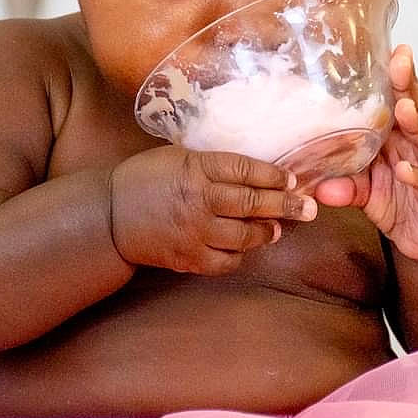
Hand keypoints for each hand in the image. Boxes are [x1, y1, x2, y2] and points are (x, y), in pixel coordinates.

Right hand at [110, 146, 316, 274]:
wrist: (108, 216)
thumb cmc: (144, 179)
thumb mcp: (178, 156)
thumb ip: (212, 162)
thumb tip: (254, 170)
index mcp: (196, 168)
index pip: (246, 170)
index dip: (273, 175)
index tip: (291, 179)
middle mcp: (200, 200)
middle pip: (254, 203)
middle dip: (287, 205)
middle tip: (309, 208)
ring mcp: (195, 233)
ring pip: (246, 235)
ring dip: (267, 232)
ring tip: (278, 228)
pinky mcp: (189, 259)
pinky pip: (227, 261)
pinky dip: (241, 254)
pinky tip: (246, 247)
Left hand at [315, 45, 417, 260]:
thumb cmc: (400, 204)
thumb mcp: (365, 193)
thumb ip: (343, 186)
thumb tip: (316, 187)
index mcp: (400, 137)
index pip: (397, 100)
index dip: (394, 77)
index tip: (390, 50)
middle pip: (415, 109)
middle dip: (408, 85)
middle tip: (401, 62)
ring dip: (417, 124)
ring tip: (405, 110)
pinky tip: (408, 169)